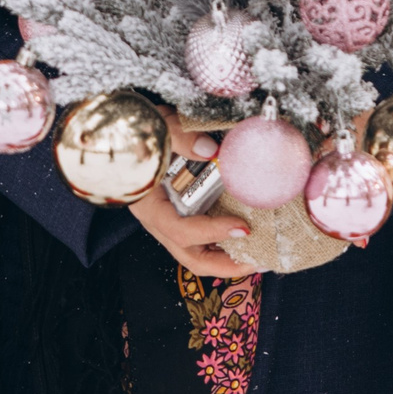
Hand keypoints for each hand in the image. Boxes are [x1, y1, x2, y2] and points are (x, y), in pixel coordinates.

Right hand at [128, 116, 258, 278]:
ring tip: (259, 254)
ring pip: (198, 252)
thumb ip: (182, 138)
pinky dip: (226, 242)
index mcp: (149, 205)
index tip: (242, 227)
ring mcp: (172, 221)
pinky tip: (249, 235)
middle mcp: (160, 221)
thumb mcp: (160, 128)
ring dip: (228, 258)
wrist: (133, 133)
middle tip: (258, 259)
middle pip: (190, 256)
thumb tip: (211, 149)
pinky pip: (204, 240)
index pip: (180, 230)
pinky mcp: (183, 216)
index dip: (211, 232)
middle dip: (225, 264)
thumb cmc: (143, 132)